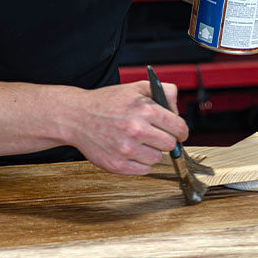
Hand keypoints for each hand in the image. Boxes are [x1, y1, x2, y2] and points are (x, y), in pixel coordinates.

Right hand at [69, 81, 187, 175]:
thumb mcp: (136, 88)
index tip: (178, 132)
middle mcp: (137, 130)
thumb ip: (164, 91)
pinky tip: (130, 150)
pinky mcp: (118, 165)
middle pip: (170, 145)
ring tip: (138, 141)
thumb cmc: (106, 102)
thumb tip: (177, 110)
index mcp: (145, 110)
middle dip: (165, 139)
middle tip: (154, 135)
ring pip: (157, 158)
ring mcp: (127, 150)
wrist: (77, 117)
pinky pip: (144, 170)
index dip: (180, 130)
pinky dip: (140, 162)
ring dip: (152, 151)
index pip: (179, 127)